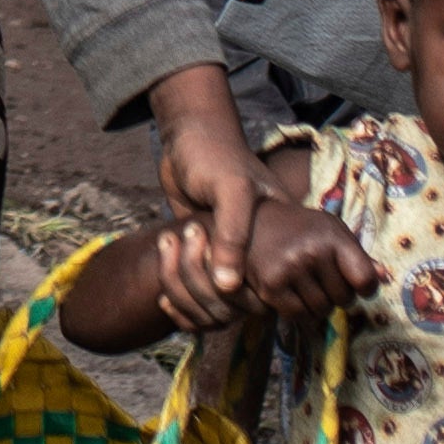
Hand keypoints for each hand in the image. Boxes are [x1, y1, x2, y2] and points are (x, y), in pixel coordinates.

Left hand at [141, 64, 269, 324]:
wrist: (186, 138)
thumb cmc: (215, 156)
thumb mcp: (231, 189)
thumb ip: (233, 235)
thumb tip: (228, 289)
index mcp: (280, 241)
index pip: (272, 292)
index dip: (244, 294)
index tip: (212, 266)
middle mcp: (258, 256)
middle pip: (239, 305)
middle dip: (203, 285)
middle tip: (185, 238)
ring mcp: (231, 259)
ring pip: (215, 305)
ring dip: (184, 286)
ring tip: (168, 240)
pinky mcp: (206, 260)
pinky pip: (198, 298)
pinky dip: (179, 300)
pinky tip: (164, 288)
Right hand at [230, 194, 378, 325]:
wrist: (254, 219)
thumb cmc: (301, 228)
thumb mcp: (332, 231)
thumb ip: (358, 255)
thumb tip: (385, 277)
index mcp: (333, 236)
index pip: (365, 280)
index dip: (366, 288)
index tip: (358, 284)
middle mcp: (312, 252)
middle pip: (344, 299)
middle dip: (338, 295)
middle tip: (325, 281)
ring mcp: (290, 270)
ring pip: (321, 311)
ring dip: (319, 306)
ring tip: (309, 287)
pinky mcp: (271, 286)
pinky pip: (298, 316)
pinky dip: (300, 312)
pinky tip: (294, 295)